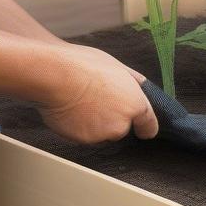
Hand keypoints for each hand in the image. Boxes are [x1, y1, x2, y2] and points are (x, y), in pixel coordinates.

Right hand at [38, 44, 157, 144]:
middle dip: (112, 118)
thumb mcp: (117, 65)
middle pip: (121, 127)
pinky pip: (83, 135)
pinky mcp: (82, 140)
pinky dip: (78, 126)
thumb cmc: (83, 65)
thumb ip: (132, 80)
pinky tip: (70, 110)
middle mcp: (122, 123)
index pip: (149, 124)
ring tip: (80, 102)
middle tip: (97, 99)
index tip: (144, 130)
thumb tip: (141, 85)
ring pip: (101, 132)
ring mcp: (102, 134)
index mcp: (135, 103)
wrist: (56, 76)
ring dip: (94, 123)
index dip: (145, 126)